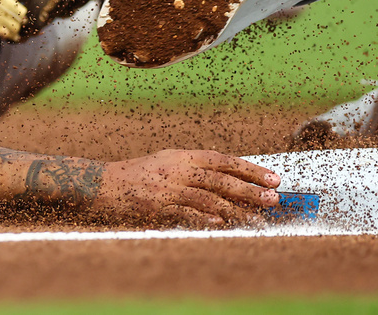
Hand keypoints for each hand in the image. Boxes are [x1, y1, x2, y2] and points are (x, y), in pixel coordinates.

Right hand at [89, 149, 280, 227]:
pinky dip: (203, 216)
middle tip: (273, 198)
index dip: (249, 168)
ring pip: (208, 197)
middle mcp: (177, 169)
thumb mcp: (167, 162)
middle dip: (249, 188)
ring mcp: (167, 188)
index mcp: (182, 156)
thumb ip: (193, 167)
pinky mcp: (156, 206)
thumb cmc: (138, 174)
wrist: (104, 183)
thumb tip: (226, 174)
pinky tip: (220, 221)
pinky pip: (184, 211)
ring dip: (236, 208)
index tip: (272, 177)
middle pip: (220, 178)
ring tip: (257, 218)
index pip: (222, 159)